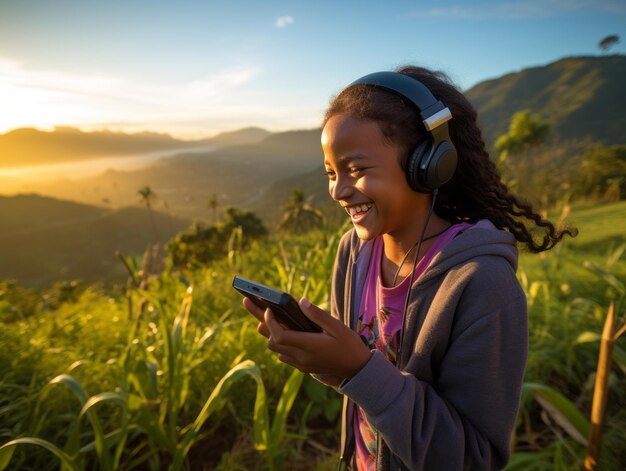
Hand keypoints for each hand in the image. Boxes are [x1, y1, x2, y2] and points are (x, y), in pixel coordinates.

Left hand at [244, 297, 371, 380]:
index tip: (268, 308)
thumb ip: (317, 315)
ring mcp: (302, 364)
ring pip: (276, 350)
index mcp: (309, 346)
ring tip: (267, 317)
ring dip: (271, 334)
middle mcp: (302, 357)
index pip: (279, 336)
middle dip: (263, 324)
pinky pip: (284, 356)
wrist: (358, 370)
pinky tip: (285, 331)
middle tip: (255, 306)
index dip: (269, 321)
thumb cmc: (350, 346)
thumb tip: (300, 302)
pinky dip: (280, 343)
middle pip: (272, 343)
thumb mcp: (337, 327)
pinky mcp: (304, 367)